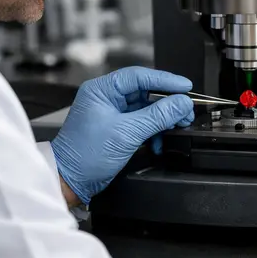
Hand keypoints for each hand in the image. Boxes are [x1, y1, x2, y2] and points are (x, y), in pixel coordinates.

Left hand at [50, 67, 194, 204]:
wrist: (70, 181)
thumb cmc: (85, 155)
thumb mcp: (127, 132)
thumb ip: (158, 116)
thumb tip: (182, 103)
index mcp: (102, 90)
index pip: (139, 76)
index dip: (165, 80)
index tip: (185, 87)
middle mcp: (107, 97)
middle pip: (146, 91)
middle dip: (168, 102)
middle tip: (186, 110)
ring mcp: (112, 113)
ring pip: (147, 108)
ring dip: (164, 118)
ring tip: (178, 125)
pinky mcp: (118, 128)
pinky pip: (143, 122)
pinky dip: (155, 131)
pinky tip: (160, 141)